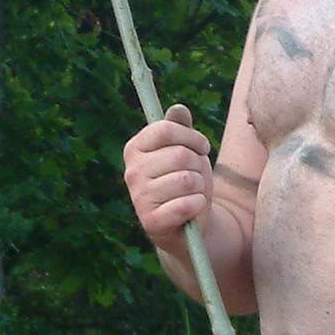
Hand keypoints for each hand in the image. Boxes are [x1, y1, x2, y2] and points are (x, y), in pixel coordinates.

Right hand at [123, 103, 210, 246]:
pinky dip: (198, 205)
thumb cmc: (185, 180)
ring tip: (192, 193)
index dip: (191, 137)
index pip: (165, 129)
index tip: (202, 147)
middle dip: (199, 165)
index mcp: (135, 149)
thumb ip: (180, 127)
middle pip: (180, 155)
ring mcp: (139, 198)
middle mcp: (132, 172)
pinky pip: (186, 204)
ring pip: (186, 180)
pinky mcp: (151, 222)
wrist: (188, 224)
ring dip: (199, 186)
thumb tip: (178, 109)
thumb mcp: (185, 149)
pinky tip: (193, 208)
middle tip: (196, 176)